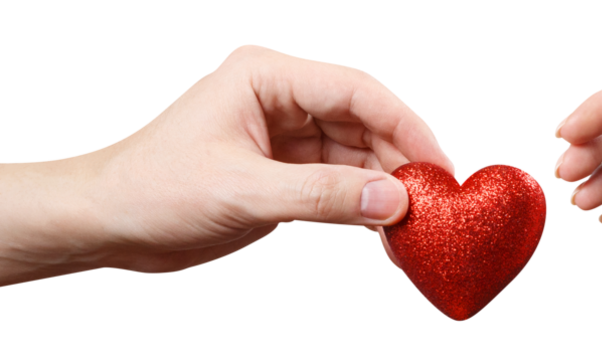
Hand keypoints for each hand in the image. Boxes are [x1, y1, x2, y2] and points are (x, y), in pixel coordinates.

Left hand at [0, 44, 451, 281]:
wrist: (105, 225)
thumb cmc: (151, 191)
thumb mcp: (241, 192)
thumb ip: (322, 196)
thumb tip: (393, 201)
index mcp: (267, 76)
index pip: (357, 91)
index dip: (406, 125)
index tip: (437, 165)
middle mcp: (282, 99)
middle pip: (365, 122)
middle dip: (400, 161)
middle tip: (434, 203)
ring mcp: (285, 137)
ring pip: (357, 156)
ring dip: (385, 189)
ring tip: (414, 225)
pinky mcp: (284, 173)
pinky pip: (338, 185)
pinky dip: (362, 208)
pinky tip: (384, 232)